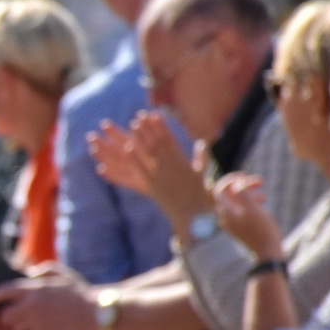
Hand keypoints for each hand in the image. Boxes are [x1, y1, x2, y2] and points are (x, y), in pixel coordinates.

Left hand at [0, 272, 96, 329]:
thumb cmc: (79, 292)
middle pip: (1, 314)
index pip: (3, 291)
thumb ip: (41, 271)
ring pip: (9, 329)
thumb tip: (27, 274)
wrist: (97, 313)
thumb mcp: (61, 273)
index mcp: (33, 288)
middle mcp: (30, 305)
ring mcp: (35, 322)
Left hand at [91, 113, 211, 222]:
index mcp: (182, 161)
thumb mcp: (202, 173)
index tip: (154, 115)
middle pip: (158, 142)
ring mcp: (162, 175)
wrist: (195, 214)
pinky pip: (141, 169)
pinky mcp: (153, 186)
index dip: (161, 126)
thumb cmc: (199, 195)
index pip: (170, 139)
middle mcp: (172, 165)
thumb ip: (201, 157)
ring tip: (132, 126)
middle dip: (149, 128)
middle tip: (138, 117)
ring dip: (141, 138)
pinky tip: (127, 148)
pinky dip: (135, 158)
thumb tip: (203, 143)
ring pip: (149, 152)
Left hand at [212, 173, 283, 258]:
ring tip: (263, 192)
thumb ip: (242, 193)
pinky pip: (242, 209)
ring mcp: (232, 222)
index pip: (220, 189)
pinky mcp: (240, 227)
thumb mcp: (253, 209)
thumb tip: (237, 182)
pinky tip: (263, 200)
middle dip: (243, 184)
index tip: (246, 176)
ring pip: (237, 201)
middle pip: (228, 194)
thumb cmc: (261, 230)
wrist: (267, 252)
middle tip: (259, 181)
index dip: (232, 179)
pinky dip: (251, 202)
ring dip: (249, 192)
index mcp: (225, 211)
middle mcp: (225, 216)